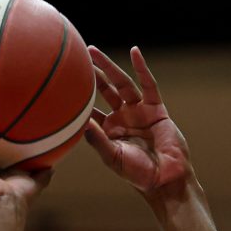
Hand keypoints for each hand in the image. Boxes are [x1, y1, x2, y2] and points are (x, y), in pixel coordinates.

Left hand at [84, 46, 191, 193]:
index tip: (65, 82)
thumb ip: (97, 139)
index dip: (80, 97)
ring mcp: (139, 111)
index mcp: (110, 130)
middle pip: (105, 90)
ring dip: (109, 67)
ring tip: (93, 52)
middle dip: (93, 74)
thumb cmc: (138, 174)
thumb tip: (80, 122)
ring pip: (122, 84)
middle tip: (78, 56)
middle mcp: (123, 118)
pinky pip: (148, 85)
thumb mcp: (113, 157)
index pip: (91, 109)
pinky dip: (142, 68)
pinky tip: (134, 52)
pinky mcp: (156, 108)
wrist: (165, 178)